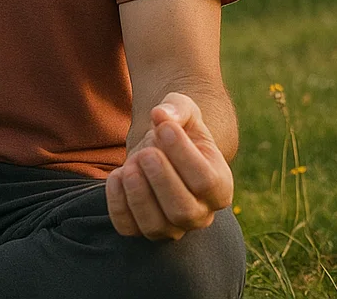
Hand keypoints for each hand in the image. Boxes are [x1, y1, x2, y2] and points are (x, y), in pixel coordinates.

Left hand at [105, 92, 233, 240]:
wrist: (160, 148)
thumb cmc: (179, 129)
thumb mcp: (184, 110)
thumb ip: (177, 109)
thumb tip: (162, 114)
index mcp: (220, 186)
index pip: (206, 181)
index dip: (182, 153)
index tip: (163, 126)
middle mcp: (200, 213)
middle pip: (184, 211)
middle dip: (160, 179)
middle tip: (146, 152)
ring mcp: (171, 226)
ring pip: (156, 226)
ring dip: (138, 194)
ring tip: (130, 164)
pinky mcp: (141, 227)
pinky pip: (128, 227)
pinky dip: (117, 203)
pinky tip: (116, 174)